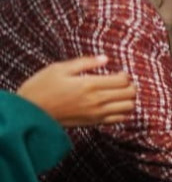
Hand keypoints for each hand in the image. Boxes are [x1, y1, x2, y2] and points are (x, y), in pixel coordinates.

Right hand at [17, 55, 136, 126]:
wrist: (31, 113)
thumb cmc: (41, 87)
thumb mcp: (59, 68)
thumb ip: (85, 63)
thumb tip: (105, 59)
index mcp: (89, 84)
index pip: (122, 80)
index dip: (125, 75)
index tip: (119, 73)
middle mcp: (96, 101)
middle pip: (130, 94)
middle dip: (130, 86)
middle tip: (122, 83)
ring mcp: (96, 114)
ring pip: (128, 108)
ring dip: (129, 99)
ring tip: (119, 94)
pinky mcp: (94, 123)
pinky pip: (119, 119)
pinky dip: (123, 111)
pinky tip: (114, 105)